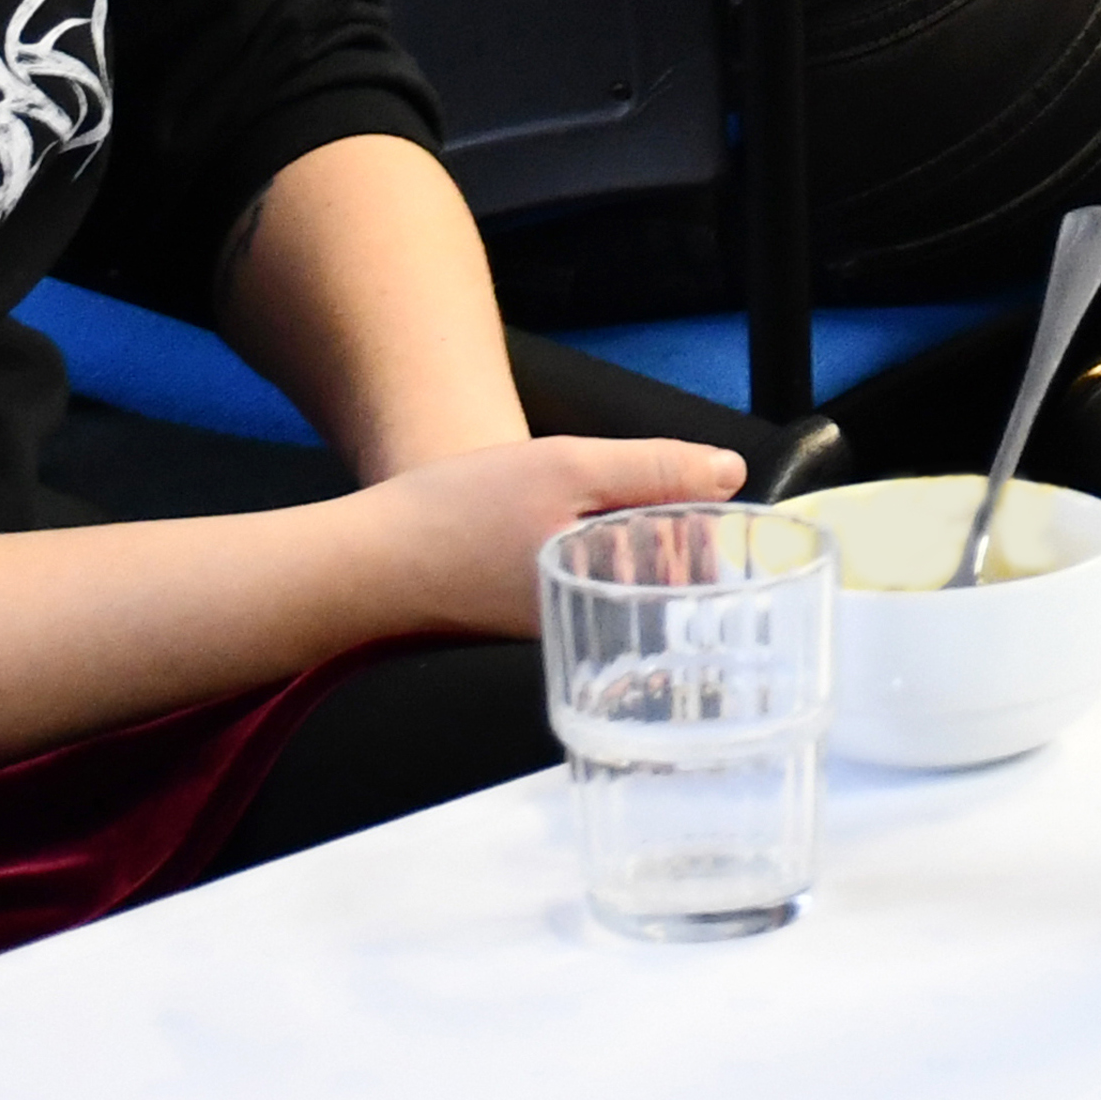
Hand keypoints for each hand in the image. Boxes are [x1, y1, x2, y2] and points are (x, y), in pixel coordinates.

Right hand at [341, 433, 746, 642]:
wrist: (369, 563)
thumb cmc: (460, 516)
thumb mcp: (568, 469)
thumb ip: (655, 470)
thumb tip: (731, 472)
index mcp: (614, 603)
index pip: (704, 572)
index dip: (716, 524)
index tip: (710, 496)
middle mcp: (597, 630)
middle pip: (671, 577)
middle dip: (675, 534)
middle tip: (659, 494)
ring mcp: (566, 627)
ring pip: (631, 576)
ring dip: (634, 539)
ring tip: (599, 505)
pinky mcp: (539, 619)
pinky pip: (591, 580)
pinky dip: (593, 549)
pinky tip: (566, 522)